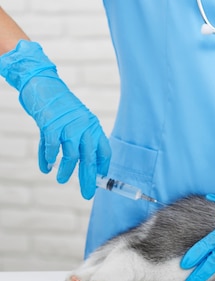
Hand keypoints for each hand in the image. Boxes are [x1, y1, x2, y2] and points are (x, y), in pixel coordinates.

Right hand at [0, 40, 110, 198]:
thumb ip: (82, 140)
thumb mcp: (78, 121)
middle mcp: (84, 128)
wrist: (44, 86)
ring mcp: (67, 127)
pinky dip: (47, 159)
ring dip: (67, 171)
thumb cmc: (61, 107)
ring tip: (62, 180)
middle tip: (87, 194)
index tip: (101, 180)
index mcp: (93, 127)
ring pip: (71, 156)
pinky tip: (46, 167)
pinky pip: (51, 148)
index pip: (104, 151)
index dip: (103, 167)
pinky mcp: (51, 126)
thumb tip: (86, 163)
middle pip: (90, 159)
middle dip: (89, 179)